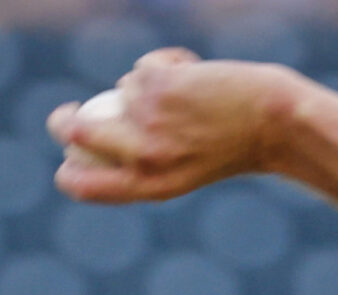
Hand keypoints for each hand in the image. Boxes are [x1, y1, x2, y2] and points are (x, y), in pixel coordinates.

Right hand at [47, 49, 301, 203]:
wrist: (275, 122)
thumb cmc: (234, 147)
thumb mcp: (185, 170)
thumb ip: (142, 161)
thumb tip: (91, 142)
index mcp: (150, 186)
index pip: (83, 186)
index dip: (66, 171)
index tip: (67, 155)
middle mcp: (144, 157)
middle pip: (75, 133)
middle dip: (63, 120)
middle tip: (72, 111)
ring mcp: (147, 119)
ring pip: (121, 92)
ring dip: (147, 87)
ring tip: (188, 97)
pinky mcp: (156, 84)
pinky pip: (144, 67)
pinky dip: (168, 66)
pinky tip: (197, 78)